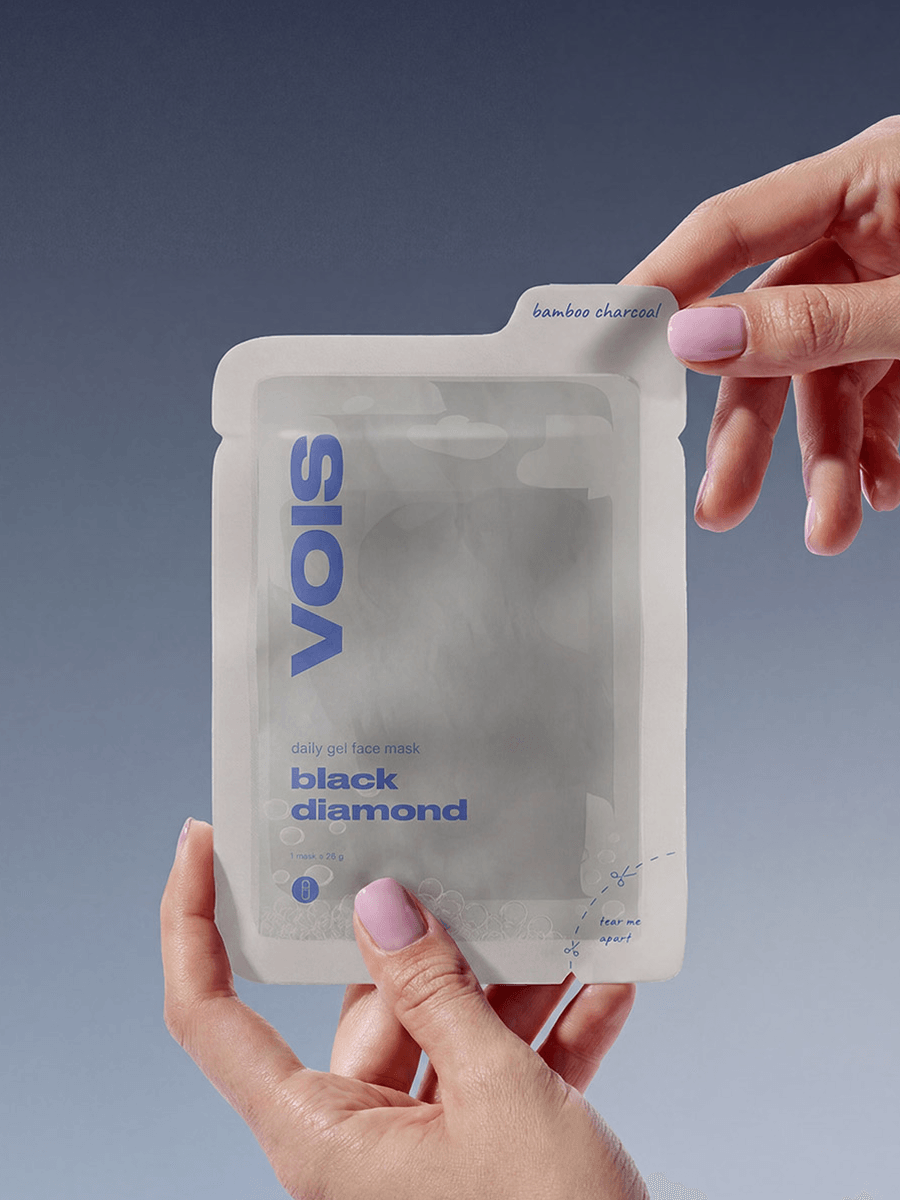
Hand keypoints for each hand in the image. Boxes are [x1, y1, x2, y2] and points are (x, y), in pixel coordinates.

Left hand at [161, 819, 645, 1199]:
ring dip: (509, 986)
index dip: (192, 926)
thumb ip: (436, 994)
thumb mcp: (496, 1094)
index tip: (204, 843)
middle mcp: (359, 1138)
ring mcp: (422, 1147)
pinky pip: (504, 1074)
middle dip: (428, 945)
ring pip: (445, 1034)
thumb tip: (380, 905)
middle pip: (366, 1008)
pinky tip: (604, 987)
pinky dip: (553, 1034)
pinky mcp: (482, 1156)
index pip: (214, 1019)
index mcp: (321, 1134)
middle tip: (456, 868)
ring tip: (555, 925)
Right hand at [622, 115, 899, 554]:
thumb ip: (816, 325)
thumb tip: (699, 340)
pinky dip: (880, 453)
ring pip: (833, 385)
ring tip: (830, 531)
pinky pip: (884, 402)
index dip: (664, 286)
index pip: (730, 231)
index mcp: (869, 181)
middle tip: (722, 503)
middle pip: (775, 334)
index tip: (610, 348)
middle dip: (756, 430)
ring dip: (828, 465)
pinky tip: (881, 491)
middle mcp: (876, 237)